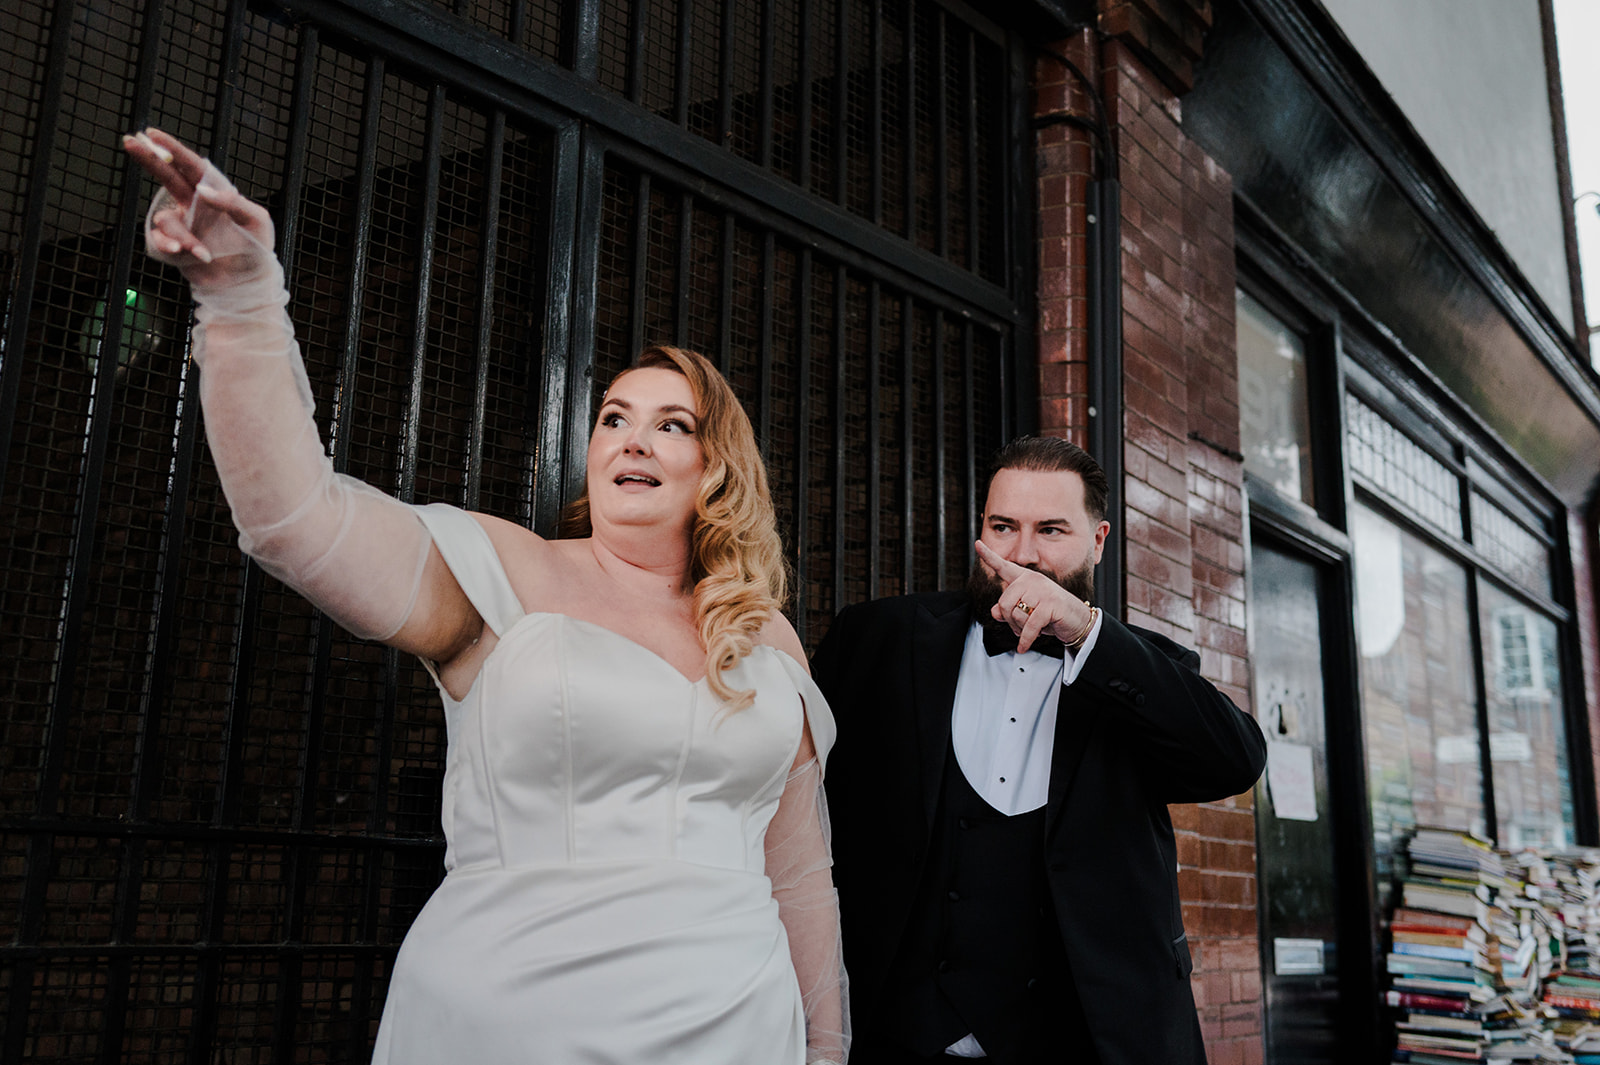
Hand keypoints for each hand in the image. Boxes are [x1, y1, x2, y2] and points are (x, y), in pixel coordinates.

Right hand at [121, 128, 275, 291]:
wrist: (248, 284)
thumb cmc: (256, 249)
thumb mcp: (257, 221)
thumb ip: (234, 203)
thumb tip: (204, 190)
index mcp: (213, 194)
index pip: (191, 167)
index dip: (172, 149)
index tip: (153, 134)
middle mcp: (194, 206)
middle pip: (166, 176)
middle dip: (149, 159)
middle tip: (130, 141)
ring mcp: (182, 225)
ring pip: (166, 220)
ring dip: (182, 236)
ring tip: (204, 254)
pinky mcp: (174, 246)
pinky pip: (160, 240)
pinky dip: (170, 246)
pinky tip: (183, 254)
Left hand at [973, 539, 1093, 652]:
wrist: (1077, 621)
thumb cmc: (1050, 615)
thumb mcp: (1026, 612)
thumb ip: (1008, 610)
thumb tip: (994, 612)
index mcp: (1024, 578)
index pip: (1003, 566)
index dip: (988, 555)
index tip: (977, 544)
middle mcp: (1032, 580)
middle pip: (1004, 603)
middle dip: (1010, 621)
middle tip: (1023, 626)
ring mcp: (1042, 590)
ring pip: (1015, 615)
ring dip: (1021, 630)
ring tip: (1034, 629)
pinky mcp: (1050, 604)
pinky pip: (1029, 626)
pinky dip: (1026, 639)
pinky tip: (1024, 646)